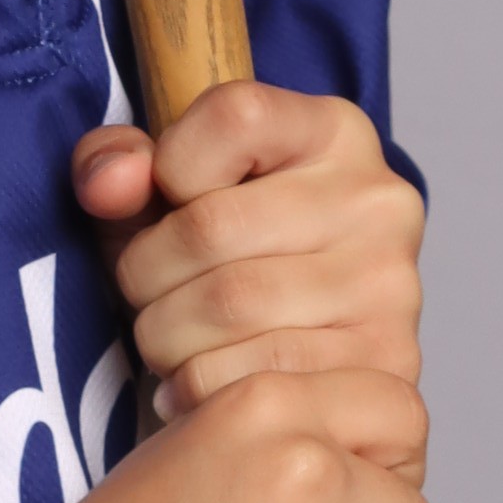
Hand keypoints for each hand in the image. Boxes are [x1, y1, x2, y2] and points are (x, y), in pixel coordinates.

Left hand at [73, 81, 422, 413]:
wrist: (300, 360)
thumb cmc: (219, 259)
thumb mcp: (160, 194)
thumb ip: (115, 162)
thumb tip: (111, 183)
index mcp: (332, 132)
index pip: (235, 115)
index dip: (171, 165)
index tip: (170, 200)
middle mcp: (379, 199)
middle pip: (211, 226)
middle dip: (146, 275)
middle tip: (148, 298)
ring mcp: (391, 284)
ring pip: (227, 308)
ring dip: (166, 339)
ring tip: (172, 342)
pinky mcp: (386, 363)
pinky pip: (252, 377)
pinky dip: (196, 388)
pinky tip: (195, 383)